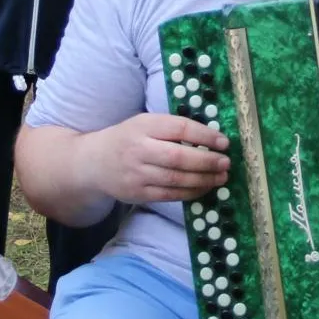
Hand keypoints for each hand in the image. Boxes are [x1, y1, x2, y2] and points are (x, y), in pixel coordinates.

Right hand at [85, 113, 229, 204]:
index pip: (179, 128)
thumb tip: (210, 137)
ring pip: (176, 180)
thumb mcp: (144, 123)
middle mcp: (139, 149)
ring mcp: (137, 174)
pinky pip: (170, 195)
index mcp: (144, 126)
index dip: (205, 135)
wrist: (92, 163)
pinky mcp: (138, 194)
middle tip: (226, 163)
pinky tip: (204, 188)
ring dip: (203, 180)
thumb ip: (171, 128)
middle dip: (207, 161)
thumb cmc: (127, 138)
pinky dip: (191, 192)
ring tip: (221, 177)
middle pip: (179, 157)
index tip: (224, 142)